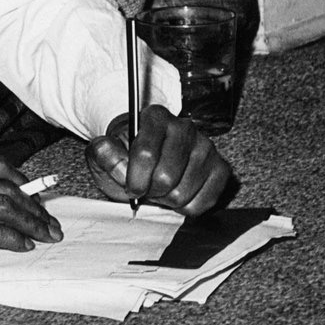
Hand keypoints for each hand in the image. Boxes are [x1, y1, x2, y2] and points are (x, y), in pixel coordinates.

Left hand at [84, 104, 233, 214]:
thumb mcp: (104, 153)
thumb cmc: (124, 157)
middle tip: (144, 188)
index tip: (129, 186)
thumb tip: (108, 151)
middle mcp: (185, 127)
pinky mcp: (221, 169)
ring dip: (165, 200)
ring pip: (183, 193)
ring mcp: (207, 147)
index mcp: (155, 116)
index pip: (145, 154)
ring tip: (158, 189)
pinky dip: (185, 208)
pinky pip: (202, 203)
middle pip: (166, 176)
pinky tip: (176, 193)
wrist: (145, 162)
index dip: (134, 178)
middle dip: (149, 191)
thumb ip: (103, 153)